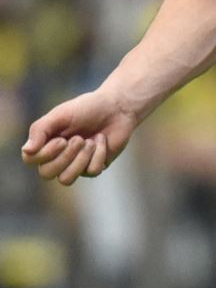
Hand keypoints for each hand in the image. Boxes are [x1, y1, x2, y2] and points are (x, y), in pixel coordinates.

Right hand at [20, 88, 138, 185]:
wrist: (117, 108)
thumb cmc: (86, 109)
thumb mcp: (60, 114)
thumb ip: (40, 130)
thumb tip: (27, 150)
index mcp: (45, 142)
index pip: (31, 159)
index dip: (45, 154)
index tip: (61, 139)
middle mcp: (57, 156)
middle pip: (46, 173)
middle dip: (65, 156)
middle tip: (79, 139)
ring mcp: (76, 164)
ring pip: (66, 179)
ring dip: (80, 159)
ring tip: (90, 141)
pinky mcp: (94, 167)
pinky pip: (92, 171)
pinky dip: (98, 154)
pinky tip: (102, 140)